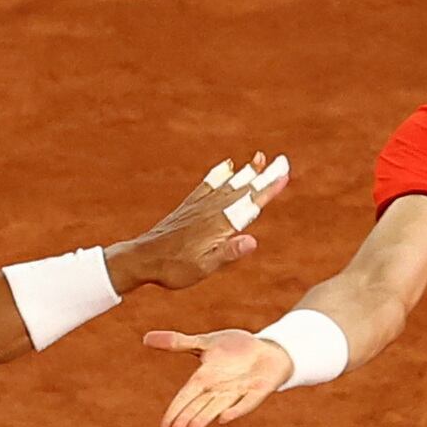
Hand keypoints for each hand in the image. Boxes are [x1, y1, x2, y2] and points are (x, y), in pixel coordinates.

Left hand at [106, 152, 288, 292]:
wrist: (142, 259)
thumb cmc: (174, 268)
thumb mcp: (203, 267)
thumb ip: (228, 253)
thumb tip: (252, 241)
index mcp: (218, 225)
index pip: (250, 204)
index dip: (268, 189)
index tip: (284, 174)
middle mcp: (211, 210)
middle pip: (243, 190)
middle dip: (264, 176)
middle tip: (282, 161)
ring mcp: (199, 206)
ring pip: (228, 185)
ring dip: (246, 172)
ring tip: (260, 158)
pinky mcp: (189, 206)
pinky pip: (208, 185)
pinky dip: (220, 174)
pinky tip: (228, 166)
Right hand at [148, 327, 292, 426]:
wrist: (267, 350)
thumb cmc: (234, 349)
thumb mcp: (205, 342)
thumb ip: (179, 343)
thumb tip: (145, 338)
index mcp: (204, 378)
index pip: (186, 396)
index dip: (175, 410)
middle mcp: (219, 389)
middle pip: (200, 405)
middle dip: (188, 418)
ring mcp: (238, 391)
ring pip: (219, 407)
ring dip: (206, 417)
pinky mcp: (258, 391)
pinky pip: (246, 402)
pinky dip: (236, 409)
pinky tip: (224, 418)